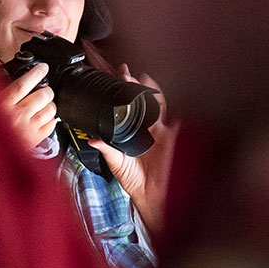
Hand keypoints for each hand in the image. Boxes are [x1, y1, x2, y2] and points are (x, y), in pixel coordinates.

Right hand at [0, 53, 57, 151]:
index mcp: (1, 104)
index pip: (23, 84)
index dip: (36, 73)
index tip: (43, 68)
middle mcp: (15, 116)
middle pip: (41, 96)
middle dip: (46, 89)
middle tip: (43, 88)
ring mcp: (26, 129)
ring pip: (49, 110)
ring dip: (49, 104)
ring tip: (43, 103)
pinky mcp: (34, 140)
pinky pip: (51, 125)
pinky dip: (51, 119)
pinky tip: (42, 117)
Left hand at [88, 66, 178, 233]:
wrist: (146, 193)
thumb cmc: (132, 178)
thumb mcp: (115, 162)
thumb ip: (105, 149)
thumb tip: (93, 139)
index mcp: (133, 130)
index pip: (130, 105)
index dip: (125, 91)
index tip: (118, 76)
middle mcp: (147, 128)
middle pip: (144, 101)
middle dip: (137, 86)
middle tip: (127, 74)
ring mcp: (159, 132)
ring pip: (158, 106)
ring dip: (153, 92)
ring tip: (145, 80)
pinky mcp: (170, 139)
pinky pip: (174, 123)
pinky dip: (175, 112)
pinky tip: (170, 102)